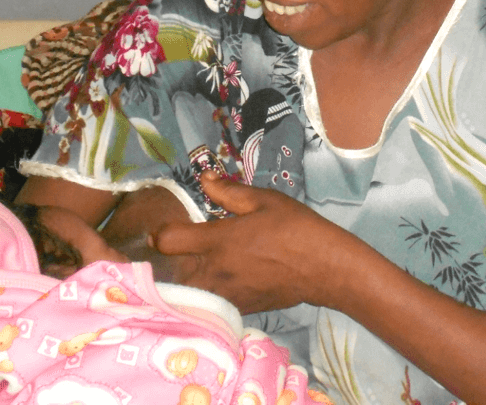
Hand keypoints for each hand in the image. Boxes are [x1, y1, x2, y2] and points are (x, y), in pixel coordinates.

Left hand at [152, 172, 357, 312]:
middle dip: (170, 262)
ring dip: (186, 279)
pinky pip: (210, 302)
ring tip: (194, 267)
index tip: (165, 229)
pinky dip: (206, 292)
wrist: (324, 268)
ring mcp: (225, 294)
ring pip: (189, 291)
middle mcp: (215, 271)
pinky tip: (219, 280)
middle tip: (180, 251)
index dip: (161, 233)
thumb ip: (228, 192)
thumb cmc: (296, 228)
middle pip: (172, 273)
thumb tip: (203, 178)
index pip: (168, 240)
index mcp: (218, 241)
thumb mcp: (265, 200)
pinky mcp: (239, 308)